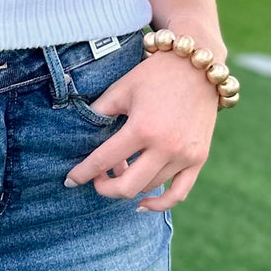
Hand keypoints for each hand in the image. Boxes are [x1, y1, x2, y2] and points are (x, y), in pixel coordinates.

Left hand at [63, 50, 219, 209]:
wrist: (197, 66)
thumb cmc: (155, 75)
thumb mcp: (121, 89)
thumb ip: (99, 111)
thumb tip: (78, 131)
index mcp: (141, 128)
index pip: (103, 160)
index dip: (83, 173)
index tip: (70, 180)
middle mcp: (165, 147)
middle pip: (127, 186)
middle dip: (104, 187)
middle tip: (97, 178)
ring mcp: (185, 155)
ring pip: (148, 187)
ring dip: (129, 184)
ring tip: (122, 168)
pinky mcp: (199, 158)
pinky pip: (179, 193)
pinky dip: (160, 203)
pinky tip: (143, 203)